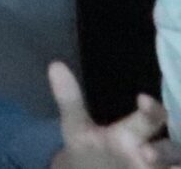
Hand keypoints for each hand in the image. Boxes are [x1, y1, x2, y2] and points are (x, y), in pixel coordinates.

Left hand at [44, 59, 165, 168]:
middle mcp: (153, 152)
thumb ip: (70, 101)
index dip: (151, 109)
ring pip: (176, 164)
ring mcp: (158, 168)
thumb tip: (55, 65)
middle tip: (145, 152)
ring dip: (172, 165)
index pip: (150, 117)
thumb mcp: (76, 129)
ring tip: (151, 161)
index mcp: (134, 132)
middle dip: (162, 150)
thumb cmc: (89, 150)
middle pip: (170, 148)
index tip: (142, 99)